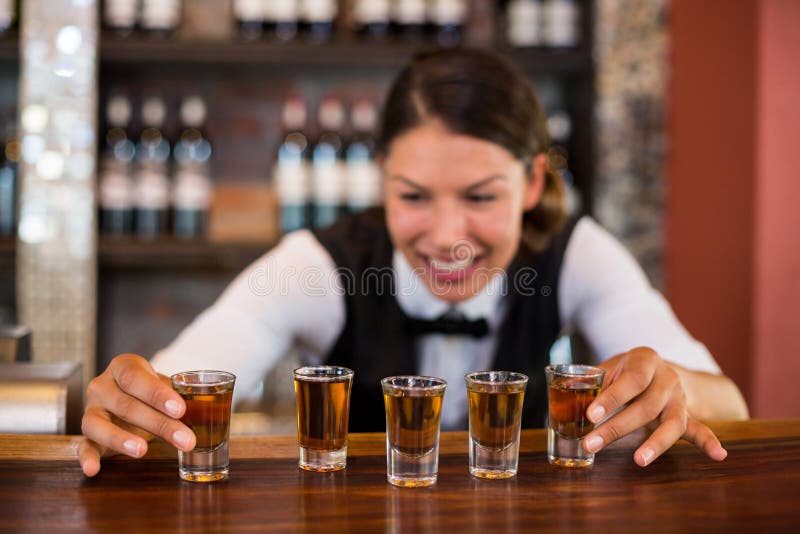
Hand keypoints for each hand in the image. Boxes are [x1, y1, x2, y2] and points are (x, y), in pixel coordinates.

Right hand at [79, 354, 195, 476]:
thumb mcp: (163, 385)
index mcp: (123, 367)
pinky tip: (93, 469)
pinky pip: (82, 445)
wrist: (126, 394)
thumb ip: (178, 395)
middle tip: (185, 439)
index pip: (137, 378)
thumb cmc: (149, 389)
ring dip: (121, 439)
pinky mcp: (86, 434)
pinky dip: (86, 458)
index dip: (158, 394)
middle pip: (126, 405)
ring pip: (99, 425)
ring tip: (142, 450)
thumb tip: (209, 412)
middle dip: (158, 423)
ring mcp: (91, 410)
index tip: (180, 409)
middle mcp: (101, 386)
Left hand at [582, 347, 727, 465]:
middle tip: (591, 444)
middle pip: (645, 406)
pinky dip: (709, 442)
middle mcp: (667, 378)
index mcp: (644, 360)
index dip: (611, 398)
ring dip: (655, 444)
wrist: (659, 369)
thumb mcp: (609, 368)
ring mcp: (680, 398)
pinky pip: (700, 429)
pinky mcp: (689, 415)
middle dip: (616, 427)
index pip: (630, 380)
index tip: (590, 416)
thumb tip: (565, 408)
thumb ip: (592, 385)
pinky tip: (718, 455)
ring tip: (639, 460)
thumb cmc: (624, 371)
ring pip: (672, 422)